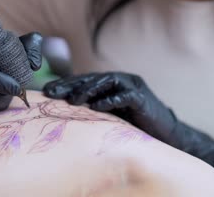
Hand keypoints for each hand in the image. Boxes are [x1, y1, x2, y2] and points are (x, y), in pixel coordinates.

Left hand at [43, 72, 213, 166]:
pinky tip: (95, 108)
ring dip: (88, 90)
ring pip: (107, 81)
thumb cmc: (136, 125)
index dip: (66, 83)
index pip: (86, 79)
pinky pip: (124, 96)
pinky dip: (109, 101)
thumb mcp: (111, 114)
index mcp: (114, 82)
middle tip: (52, 92)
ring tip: (72, 100)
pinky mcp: (143, 98)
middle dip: (71, 84)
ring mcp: (134, 87)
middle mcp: (123, 80)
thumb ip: (94, 107)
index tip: (47, 91)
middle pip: (93, 77)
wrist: (166, 135)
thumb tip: (66, 110)